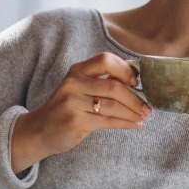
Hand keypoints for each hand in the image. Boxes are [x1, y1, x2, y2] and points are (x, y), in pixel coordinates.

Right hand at [10, 53, 151, 172]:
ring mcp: (74, 103)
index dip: (125, 69)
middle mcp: (74, 83)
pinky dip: (126, 123)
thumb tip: (135, 82)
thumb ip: (100, 81)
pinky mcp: (76, 121)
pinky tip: (135, 124)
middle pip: (113, 86)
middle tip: (147, 106)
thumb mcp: (78, 87)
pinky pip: (108, 121)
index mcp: (77, 70)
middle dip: (135, 98)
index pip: (105, 59)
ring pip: (113, 106)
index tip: (136, 82)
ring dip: (133, 112)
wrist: (40, 129)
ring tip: (144, 116)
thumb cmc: (66, 107)